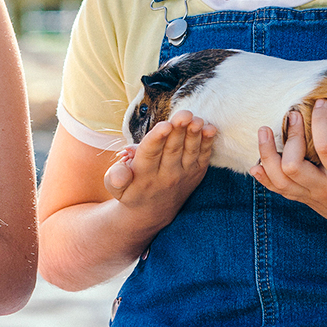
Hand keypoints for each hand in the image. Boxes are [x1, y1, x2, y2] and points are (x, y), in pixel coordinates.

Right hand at [105, 110, 216, 231]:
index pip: (150, 153)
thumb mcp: (116, 189)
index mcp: (144, 175)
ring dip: (195, 134)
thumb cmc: (131, 191)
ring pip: (190, 151)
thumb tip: (119, 173)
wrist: (153, 213)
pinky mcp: (197, 173)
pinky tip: (210, 129)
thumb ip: (115, 178)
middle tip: (184, 114)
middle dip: (179, 130)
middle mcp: (166, 175)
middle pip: (172, 149)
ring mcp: (184, 174)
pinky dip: (208, 143)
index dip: (157, 138)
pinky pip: (204, 156)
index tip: (164, 125)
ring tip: (196, 119)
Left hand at [252, 99, 326, 252]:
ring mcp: (313, 198)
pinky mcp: (307, 202)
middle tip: (292, 113)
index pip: (326, 149)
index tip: (321, 102)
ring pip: (279, 180)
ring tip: (263, 129)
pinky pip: (279, 192)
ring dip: (266, 155)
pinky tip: (254, 164)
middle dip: (288, 137)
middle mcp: (326, 190)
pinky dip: (263, 179)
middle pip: (293, 165)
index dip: (321, 123)